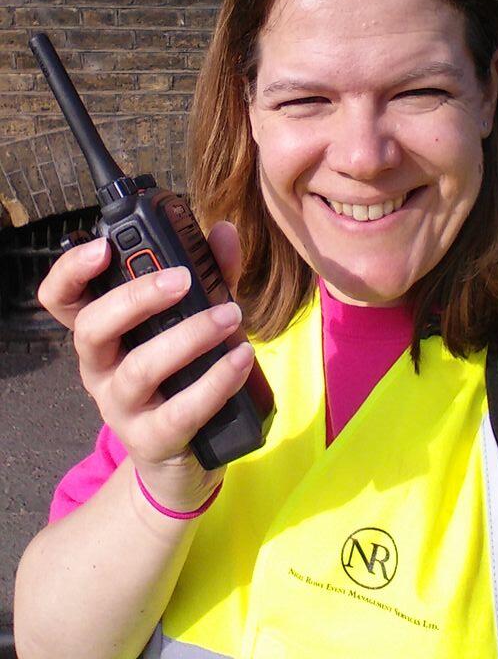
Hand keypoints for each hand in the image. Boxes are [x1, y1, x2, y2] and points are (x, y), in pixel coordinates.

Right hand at [37, 222, 251, 510]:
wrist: (182, 459)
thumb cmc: (182, 376)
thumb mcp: (191, 320)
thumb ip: (209, 276)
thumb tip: (224, 232)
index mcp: (102, 333)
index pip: (62, 298)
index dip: (71, 270)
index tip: (103, 248)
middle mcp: (100, 368)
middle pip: (92, 328)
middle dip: (136, 297)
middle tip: (183, 279)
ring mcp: (121, 408)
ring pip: (139, 368)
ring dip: (189, 336)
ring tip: (230, 315)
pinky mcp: (152, 440)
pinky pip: (180, 411)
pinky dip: (215, 381)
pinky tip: (241, 359)